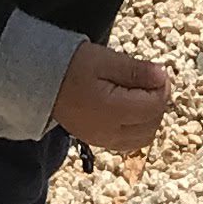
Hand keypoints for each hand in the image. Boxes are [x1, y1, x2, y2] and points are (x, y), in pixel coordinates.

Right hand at [53, 39, 171, 155]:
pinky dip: (138, 129)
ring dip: (150, 118)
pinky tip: (131, 109)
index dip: (162, 88)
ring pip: (143, 138)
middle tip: (151, 80)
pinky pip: (129, 143)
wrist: (40, 81)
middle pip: (152, 125)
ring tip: (142, 94)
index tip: (157, 71)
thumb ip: (135, 70)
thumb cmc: (71, 66)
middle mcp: (110, 131)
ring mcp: (103, 140)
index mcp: (112, 110)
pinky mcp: (98, 141)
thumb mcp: (104, 60)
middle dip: (158, 102)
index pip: (154, 106)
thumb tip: (162, 76)